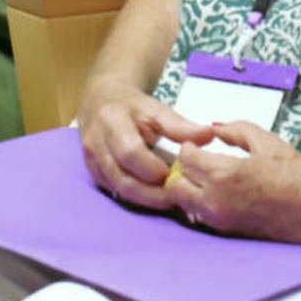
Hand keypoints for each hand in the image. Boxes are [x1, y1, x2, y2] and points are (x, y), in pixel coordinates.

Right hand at [76, 76, 212, 211]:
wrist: (101, 101)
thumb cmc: (132, 106)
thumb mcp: (155, 108)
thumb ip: (180, 125)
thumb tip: (208, 135)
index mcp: (111, 121)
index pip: (130, 152)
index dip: (154, 168)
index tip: (175, 172)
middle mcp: (95, 143)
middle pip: (123, 178)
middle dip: (152, 193)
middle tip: (178, 196)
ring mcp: (91, 161)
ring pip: (118, 190)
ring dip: (146, 199)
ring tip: (170, 199)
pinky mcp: (94, 173)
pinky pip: (115, 192)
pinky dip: (137, 198)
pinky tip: (155, 197)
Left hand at [167, 122, 300, 244]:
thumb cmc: (297, 172)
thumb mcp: (264, 141)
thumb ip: (233, 130)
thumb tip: (212, 127)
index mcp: (223, 174)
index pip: (184, 159)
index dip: (189, 148)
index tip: (199, 145)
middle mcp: (216, 200)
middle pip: (175, 186)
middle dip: (181, 172)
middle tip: (197, 163)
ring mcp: (221, 220)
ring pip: (185, 205)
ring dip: (189, 191)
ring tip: (206, 179)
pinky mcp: (229, 232)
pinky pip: (201, 218)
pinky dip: (201, 206)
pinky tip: (218, 195)